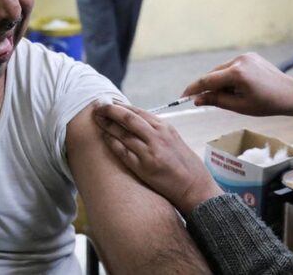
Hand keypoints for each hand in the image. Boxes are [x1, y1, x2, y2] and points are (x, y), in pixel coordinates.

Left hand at [94, 103, 221, 214]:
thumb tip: (138, 124)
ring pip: (123, 133)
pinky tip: (104, 138)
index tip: (109, 103)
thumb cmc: (187, 166)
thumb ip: (158, 132)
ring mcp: (150, 151)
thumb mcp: (175, 141)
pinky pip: (123, 152)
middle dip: (110, 110)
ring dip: (107, 125)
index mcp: (165, 128)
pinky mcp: (144, 167)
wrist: (196, 189)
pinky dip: (112, 143)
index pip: (138, 112)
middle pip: (128, 118)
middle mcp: (157, 136)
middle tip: (97, 106)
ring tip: (96, 119)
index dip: (121, 106)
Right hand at [181, 53, 292, 118]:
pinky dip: (229, 76)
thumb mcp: (239, 106)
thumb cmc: (267, 104)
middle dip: (208, 87)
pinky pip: (232, 66)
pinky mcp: (250, 56)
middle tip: (204, 100)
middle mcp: (239, 60)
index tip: (183, 96)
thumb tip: (197, 100)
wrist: (291, 94)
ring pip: (222, 70)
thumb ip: (216, 100)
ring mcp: (245, 56)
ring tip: (230, 96)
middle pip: (214, 74)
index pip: (208, 80)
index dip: (193, 89)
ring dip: (220, 81)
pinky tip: (238, 87)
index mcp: (237, 73)